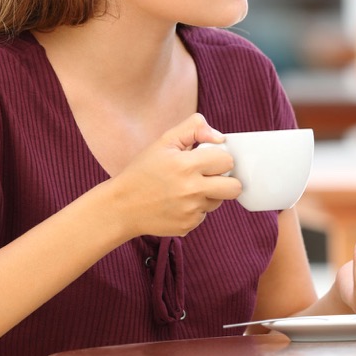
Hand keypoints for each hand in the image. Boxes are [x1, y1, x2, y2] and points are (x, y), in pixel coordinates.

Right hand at [106, 114, 242, 238]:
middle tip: (207, 176)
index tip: (206, 159)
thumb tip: (220, 137)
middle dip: (225, 180)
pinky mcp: (187, 226)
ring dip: (209, 195)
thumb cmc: (143, 170)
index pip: (227, 161)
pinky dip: (196, 209)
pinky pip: (204, 215)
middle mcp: (191, 190)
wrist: (121, 206)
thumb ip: (193, 129)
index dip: (218, 158)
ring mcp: (190, 211)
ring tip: (186, 189)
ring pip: (219, 201)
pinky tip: (178, 203)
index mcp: (186, 165)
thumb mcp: (164, 142)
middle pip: (234, 187)